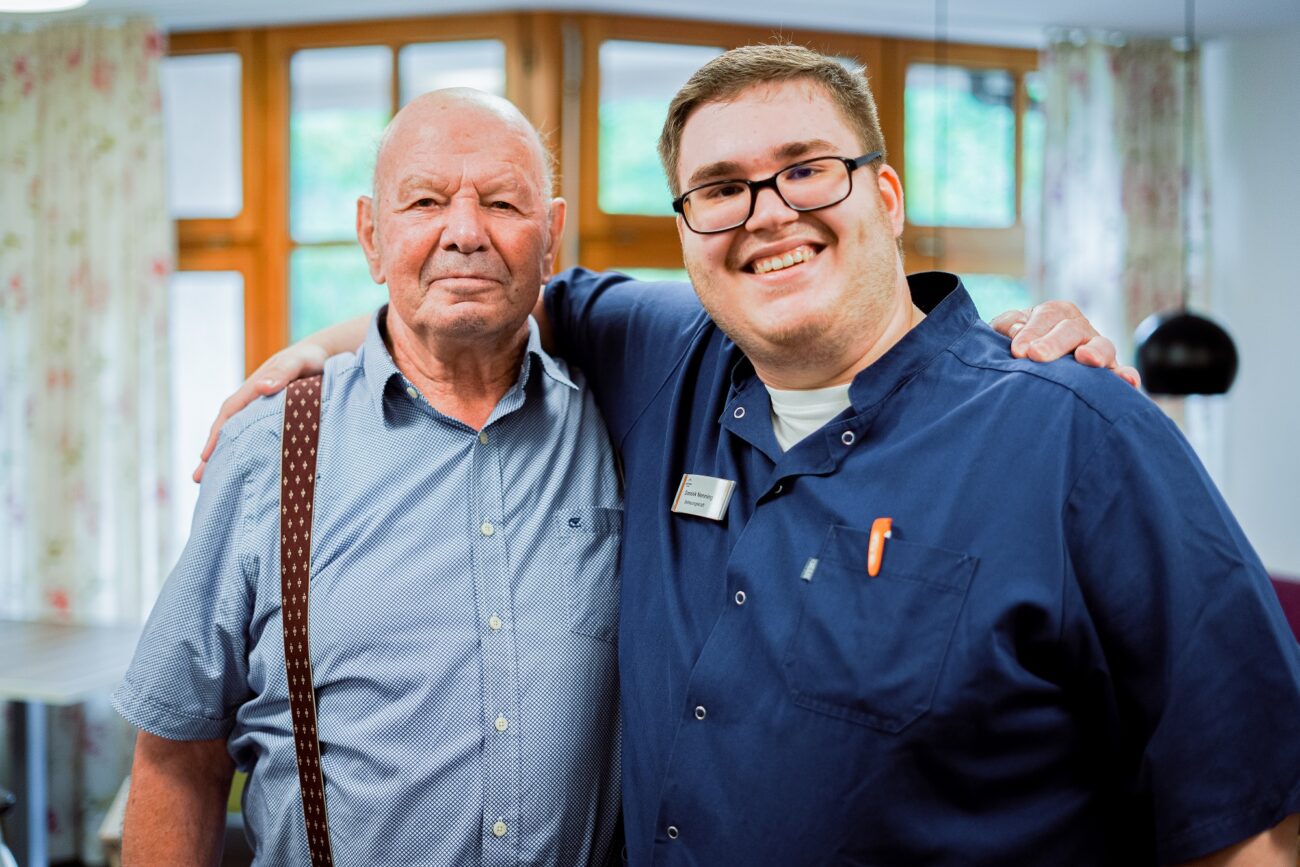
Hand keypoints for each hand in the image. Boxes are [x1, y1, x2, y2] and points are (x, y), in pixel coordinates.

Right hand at [192, 342, 329, 482]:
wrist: (320, 354)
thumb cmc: (309, 359)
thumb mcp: (298, 362)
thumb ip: (284, 372)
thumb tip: (264, 387)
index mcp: (255, 388)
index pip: (230, 413)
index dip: (217, 435)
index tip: (205, 456)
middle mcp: (252, 399)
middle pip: (227, 427)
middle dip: (213, 451)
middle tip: (198, 478)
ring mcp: (260, 408)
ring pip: (238, 433)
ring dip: (224, 453)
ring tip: (211, 479)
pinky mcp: (272, 415)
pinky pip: (253, 433)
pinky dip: (244, 448)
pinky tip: (241, 465)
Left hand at [989, 301, 1140, 388]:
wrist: (1028, 361)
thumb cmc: (1016, 342)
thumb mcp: (1006, 328)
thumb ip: (1009, 326)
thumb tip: (1018, 332)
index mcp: (1056, 313)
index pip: (1047, 317)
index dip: (1032, 332)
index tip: (1017, 350)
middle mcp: (1080, 328)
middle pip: (1072, 330)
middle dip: (1054, 342)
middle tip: (1036, 355)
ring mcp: (1096, 349)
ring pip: (1102, 346)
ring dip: (1095, 352)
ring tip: (1086, 358)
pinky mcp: (1107, 372)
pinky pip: (1120, 372)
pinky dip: (1126, 375)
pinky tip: (1128, 381)